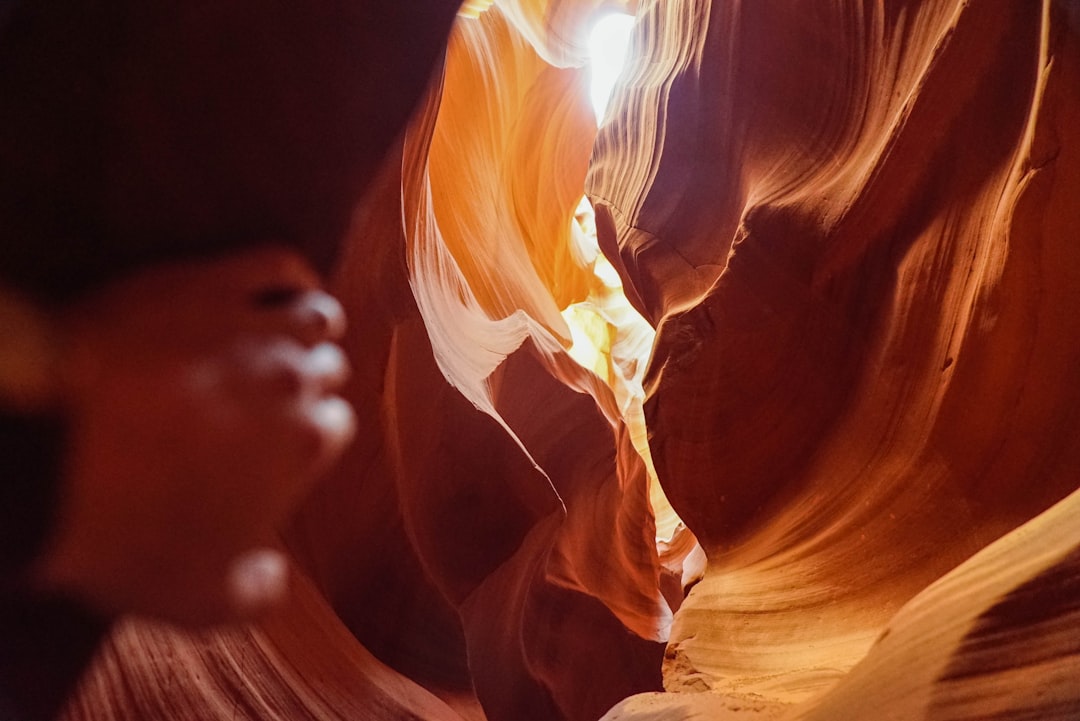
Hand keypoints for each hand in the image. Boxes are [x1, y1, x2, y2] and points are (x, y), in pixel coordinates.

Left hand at [33, 248, 354, 625]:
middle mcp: (295, 379)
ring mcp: (252, 327)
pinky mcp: (205, 284)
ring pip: (317, 316)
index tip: (281, 444)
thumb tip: (272, 576)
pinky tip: (287, 290)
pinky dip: (293, 278)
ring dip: (312, 331)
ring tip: (288, 340)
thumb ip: (252, 595)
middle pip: (327, 370)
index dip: (308, 436)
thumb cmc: (117, 527)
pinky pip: (277, 265)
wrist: (39, 458)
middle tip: (271, 396)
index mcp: (304, 445)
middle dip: (310, 384)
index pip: (334, 426)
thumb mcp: (191, 599)